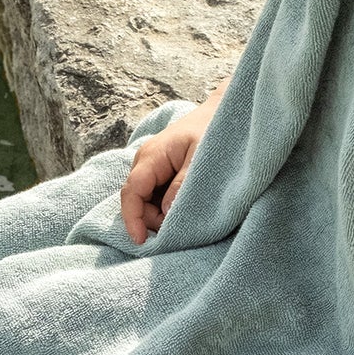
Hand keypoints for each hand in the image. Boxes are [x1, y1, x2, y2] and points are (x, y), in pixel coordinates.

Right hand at [120, 89, 224, 243]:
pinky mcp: (162, 171)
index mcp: (151, 156)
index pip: (131, 193)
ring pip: (146, 200)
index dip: (132, 219)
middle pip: (136, 201)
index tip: (141, 242)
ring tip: (187, 217)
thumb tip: (166, 213)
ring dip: (160, 215)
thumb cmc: (213, 130)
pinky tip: (184, 207)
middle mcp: (145, 161)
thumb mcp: (201, 159)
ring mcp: (152, 166)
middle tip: (180, 229)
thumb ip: (182, 185)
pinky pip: (156, 195)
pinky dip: (166, 207)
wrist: (222, 112)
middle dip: (152, 220)